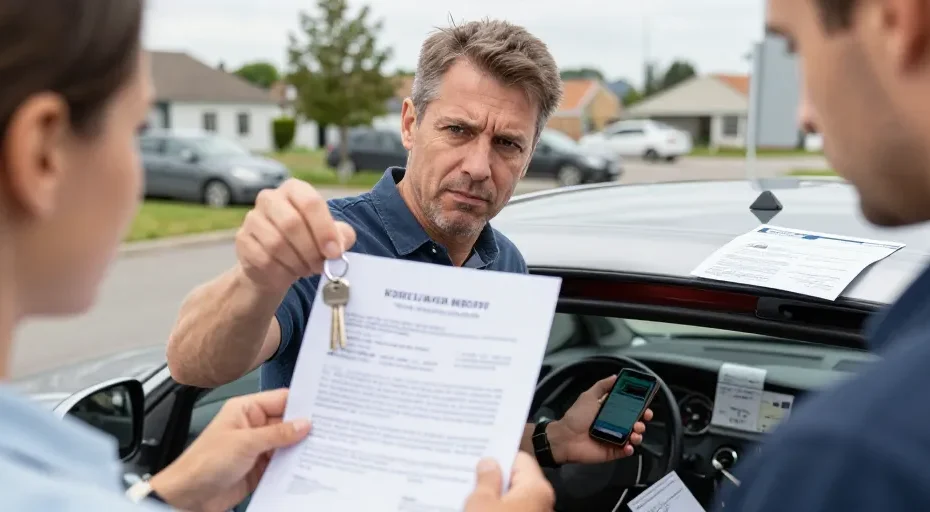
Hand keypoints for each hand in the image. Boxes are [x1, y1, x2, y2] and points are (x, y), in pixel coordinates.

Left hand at [149, 389, 310, 511]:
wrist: (188, 497)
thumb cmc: (203, 464)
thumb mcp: (244, 443)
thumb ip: (277, 434)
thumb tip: (303, 424)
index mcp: (245, 410)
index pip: (280, 400)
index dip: (302, 403)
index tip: (324, 408)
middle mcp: (253, 426)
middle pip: (287, 423)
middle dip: (305, 427)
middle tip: (329, 429)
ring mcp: (257, 448)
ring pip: (287, 444)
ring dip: (301, 448)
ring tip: (323, 448)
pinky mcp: (259, 468)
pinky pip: (282, 463)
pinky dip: (294, 465)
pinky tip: (307, 465)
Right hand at [235, 179, 356, 290]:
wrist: (276, 264)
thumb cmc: (307, 243)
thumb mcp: (330, 236)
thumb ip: (341, 236)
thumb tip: (338, 246)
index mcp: (295, 189)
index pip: (310, 202)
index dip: (324, 229)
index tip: (334, 252)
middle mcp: (270, 198)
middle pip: (291, 223)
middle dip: (310, 250)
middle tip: (320, 266)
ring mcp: (253, 218)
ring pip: (276, 243)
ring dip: (297, 262)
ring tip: (306, 269)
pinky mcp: (243, 240)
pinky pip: (263, 259)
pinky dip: (281, 272)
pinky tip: (289, 274)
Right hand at [464, 453, 554, 510]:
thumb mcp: (481, 503)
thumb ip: (486, 479)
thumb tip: (489, 463)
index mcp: (537, 489)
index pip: (520, 459)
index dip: (498, 457)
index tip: (479, 458)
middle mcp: (544, 502)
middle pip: (518, 481)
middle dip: (496, 479)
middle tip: (471, 477)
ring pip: (516, 500)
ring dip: (497, 499)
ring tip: (471, 498)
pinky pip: (515, 511)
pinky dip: (501, 509)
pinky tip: (481, 509)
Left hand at [546, 375, 653, 463]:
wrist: (565, 438)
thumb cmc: (575, 417)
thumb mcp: (588, 396)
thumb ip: (602, 386)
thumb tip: (615, 377)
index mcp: (610, 412)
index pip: (630, 408)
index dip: (640, 407)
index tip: (646, 405)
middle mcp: (614, 425)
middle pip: (635, 422)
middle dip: (643, 421)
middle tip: (643, 419)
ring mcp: (615, 439)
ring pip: (634, 437)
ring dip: (638, 434)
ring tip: (635, 432)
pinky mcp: (613, 451)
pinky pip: (626, 451)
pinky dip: (630, 449)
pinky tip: (628, 445)